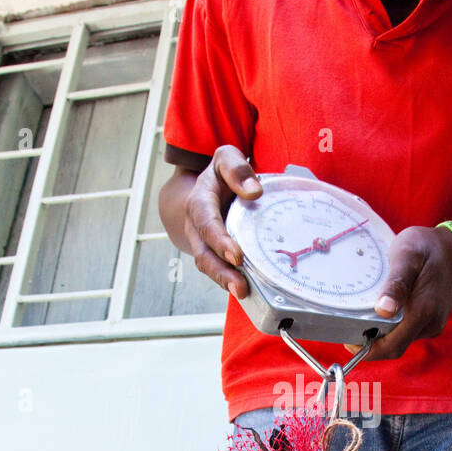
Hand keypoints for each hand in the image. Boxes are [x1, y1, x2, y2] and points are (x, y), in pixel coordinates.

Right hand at [158, 145, 262, 298]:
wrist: (210, 186)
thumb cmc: (222, 173)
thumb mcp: (226, 158)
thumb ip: (236, 168)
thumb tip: (254, 192)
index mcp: (199, 202)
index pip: (207, 223)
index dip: (219, 241)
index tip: (237, 255)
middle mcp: (197, 227)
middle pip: (204, 253)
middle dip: (220, 272)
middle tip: (239, 286)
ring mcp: (204, 243)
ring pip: (208, 266)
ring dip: (224, 281)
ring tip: (243, 293)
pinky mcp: (215, 254)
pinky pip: (219, 270)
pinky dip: (230, 281)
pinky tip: (249, 290)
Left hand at [344, 225, 451, 360]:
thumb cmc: (429, 248)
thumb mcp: (408, 256)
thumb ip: (396, 283)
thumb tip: (383, 310)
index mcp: (423, 311)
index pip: (393, 347)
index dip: (368, 350)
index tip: (348, 341)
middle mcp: (430, 323)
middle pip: (394, 347)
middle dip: (370, 343)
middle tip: (350, 327)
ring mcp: (432, 324)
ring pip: (400, 340)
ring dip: (380, 334)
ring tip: (362, 316)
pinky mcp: (431, 321)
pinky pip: (406, 331)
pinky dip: (391, 327)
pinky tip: (381, 311)